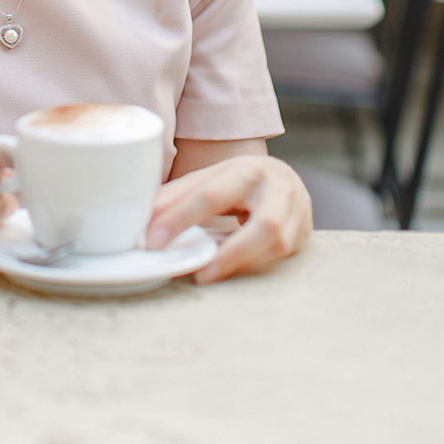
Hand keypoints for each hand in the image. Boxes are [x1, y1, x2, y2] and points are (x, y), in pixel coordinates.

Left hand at [146, 154, 310, 282]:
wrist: (281, 179)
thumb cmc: (238, 183)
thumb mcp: (209, 180)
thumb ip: (177, 197)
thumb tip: (142, 217)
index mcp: (248, 169)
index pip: (211, 195)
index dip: (180, 218)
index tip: (153, 240)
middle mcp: (278, 189)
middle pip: (264, 224)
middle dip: (231, 254)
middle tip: (198, 274)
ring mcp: (297, 213)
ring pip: (278, 244)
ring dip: (242, 263)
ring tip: (208, 274)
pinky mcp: (302, 235)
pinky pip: (281, 256)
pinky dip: (253, 266)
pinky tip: (230, 269)